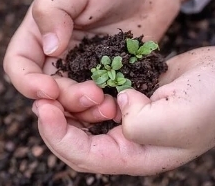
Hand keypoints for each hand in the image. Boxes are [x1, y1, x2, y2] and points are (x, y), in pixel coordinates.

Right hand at [3, 0, 191, 106]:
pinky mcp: (110, 72)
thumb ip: (53, 13)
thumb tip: (49, 49)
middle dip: (66, 100)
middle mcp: (60, 54)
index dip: (28, 83)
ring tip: (108, 106)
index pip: (20, 65)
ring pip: (75, 99)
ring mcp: (86, 66)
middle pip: (50, 89)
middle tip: (92, 96)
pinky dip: (108, 105)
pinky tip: (120, 105)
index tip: (48, 91)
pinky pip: (103, 95)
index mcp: (41, 33)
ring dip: (87, 109)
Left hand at [33, 47, 214, 174]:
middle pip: (78, 141)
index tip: (44, 110)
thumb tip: (119, 106)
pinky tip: (74, 82)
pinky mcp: (127, 100)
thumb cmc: (210, 102)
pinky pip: (96, 101)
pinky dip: (82, 94)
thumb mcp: (177, 119)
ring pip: (84, 121)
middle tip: (41, 100)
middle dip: (55, 123)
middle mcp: (127, 142)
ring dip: (67, 108)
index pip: (85, 156)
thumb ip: (141, 123)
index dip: (59, 136)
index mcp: (136, 155)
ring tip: (52, 91)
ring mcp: (126, 120)